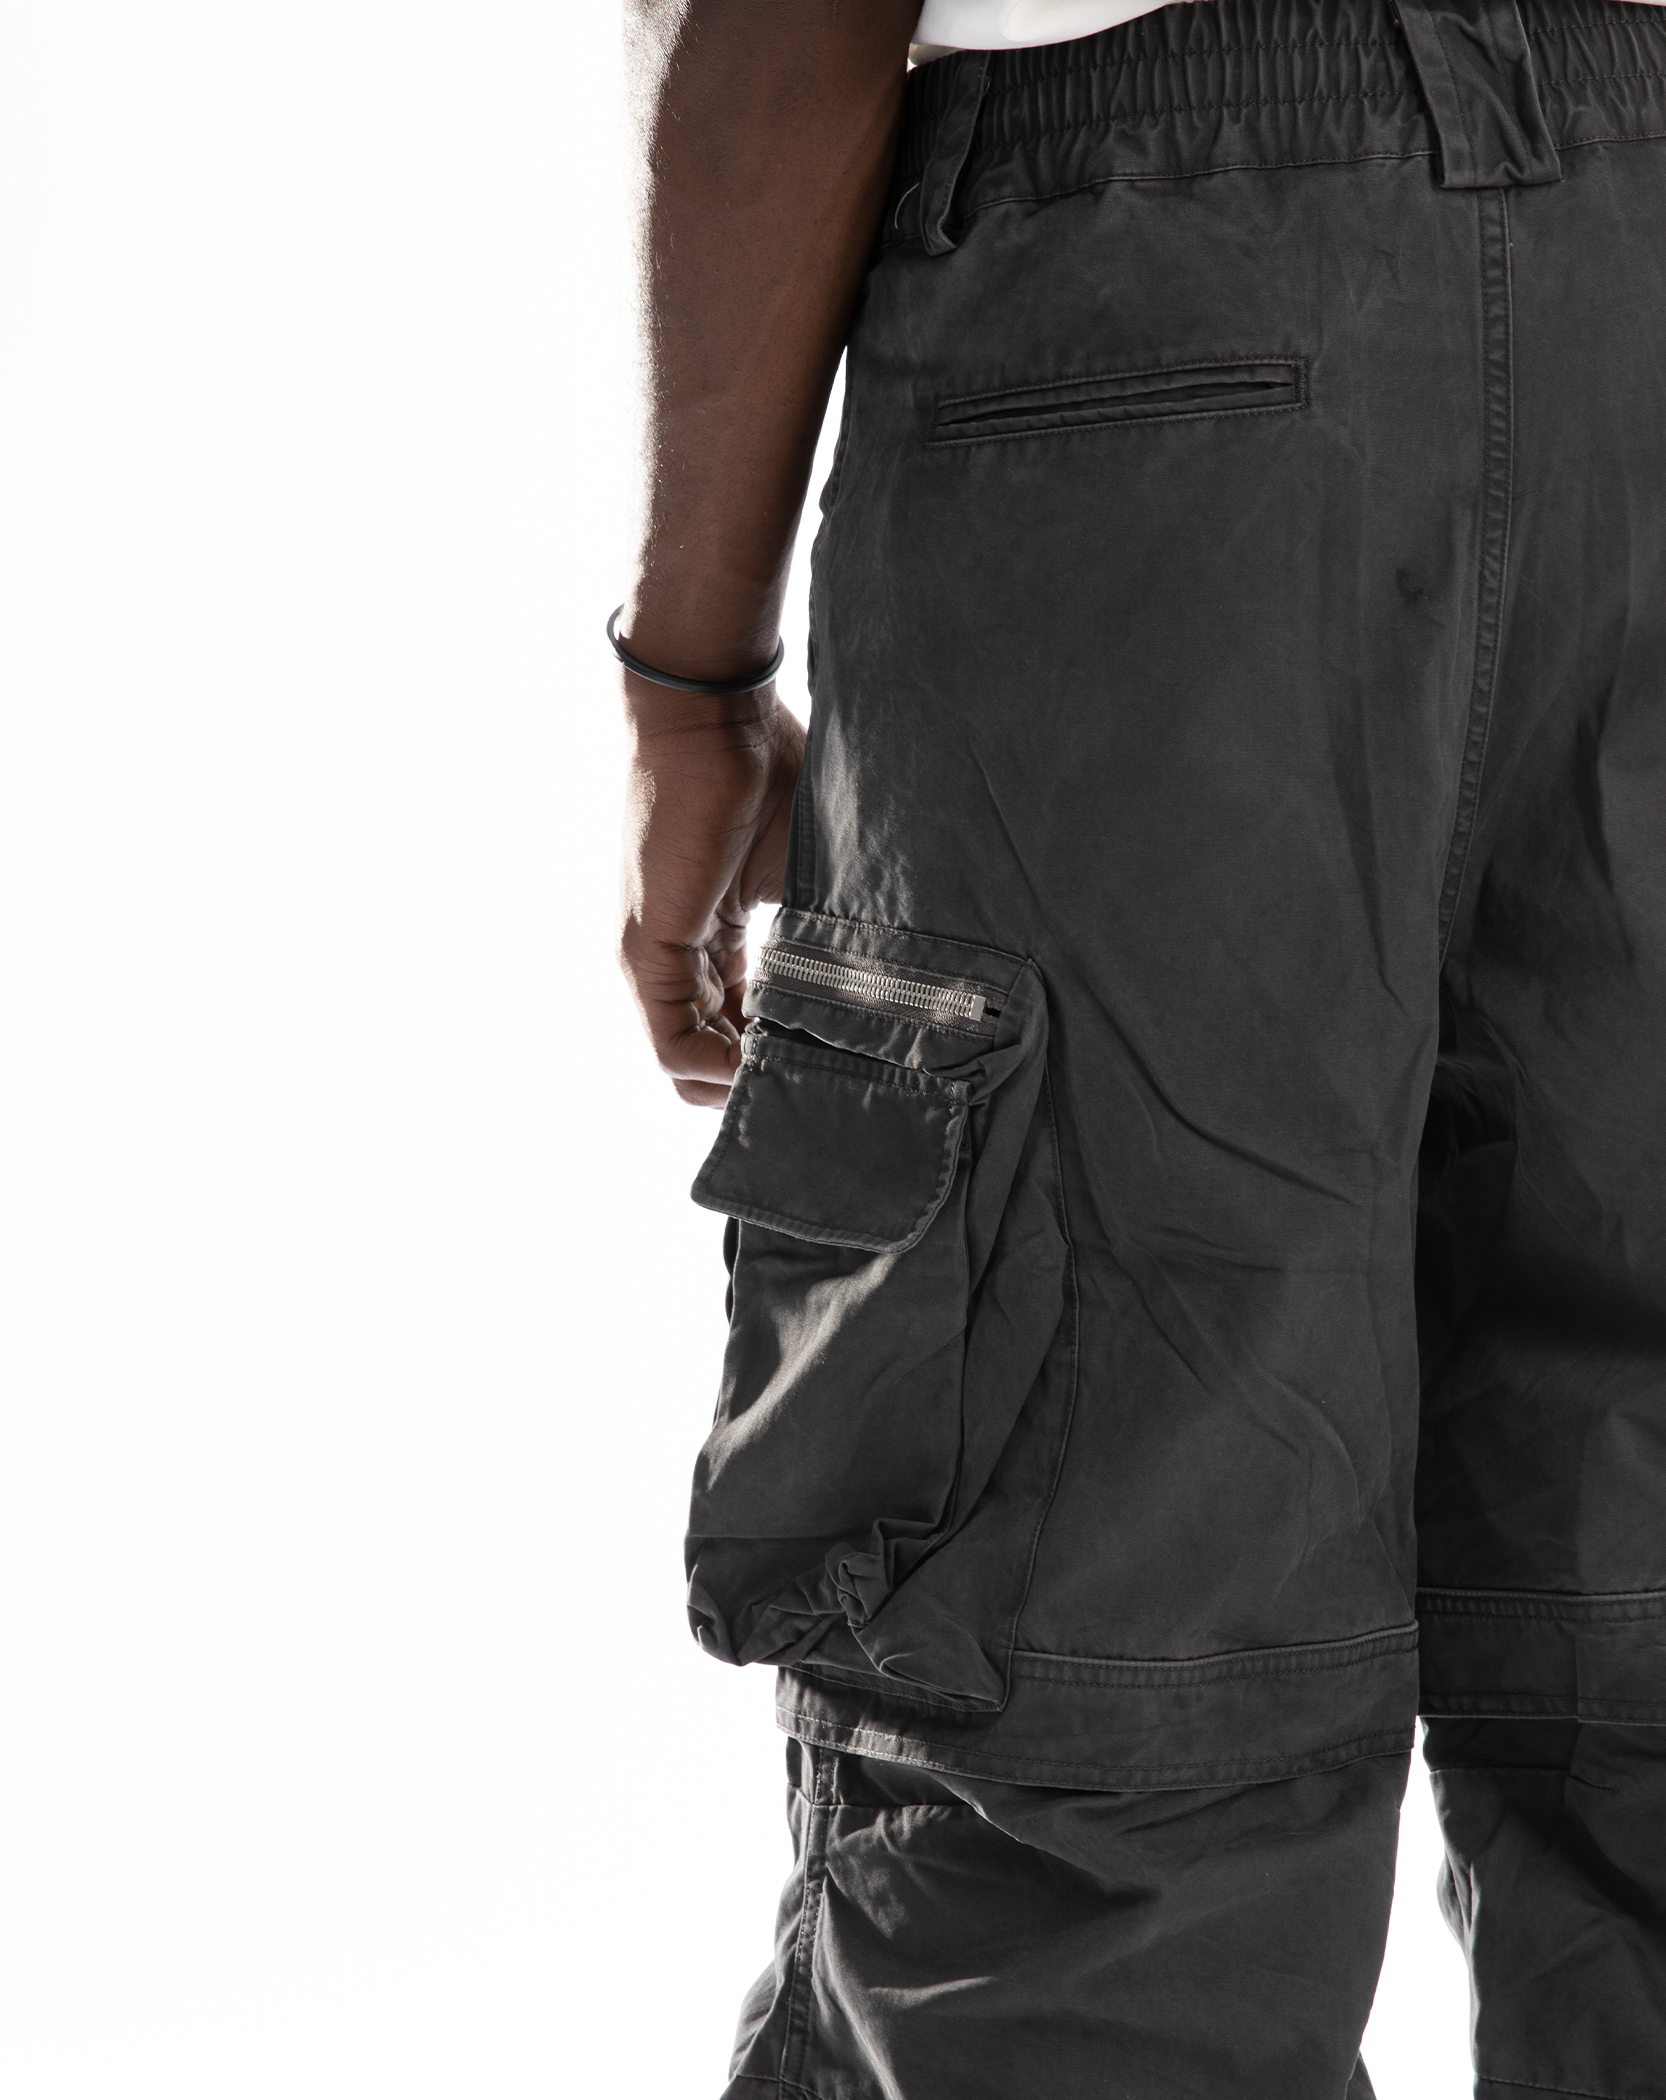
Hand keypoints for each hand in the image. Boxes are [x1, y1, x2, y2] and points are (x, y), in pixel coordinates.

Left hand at [618, 676, 805, 1106]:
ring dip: (742, 1086)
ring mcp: (654, 960)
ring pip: (686, 1067)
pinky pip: (671, 1047)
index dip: (781, 1056)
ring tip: (803, 1081)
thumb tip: (889, 990)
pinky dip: (718, 1073)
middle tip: (822, 1086)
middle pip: (709, 1060)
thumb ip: (825, 933)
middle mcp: (677, 958)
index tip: (835, 1064)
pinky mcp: (646, 953)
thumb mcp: (807, 871)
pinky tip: (768, 1067)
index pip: (739, 1029)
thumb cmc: (766, 771)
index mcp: (714, 939)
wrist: (715, 715)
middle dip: (762, 1083)